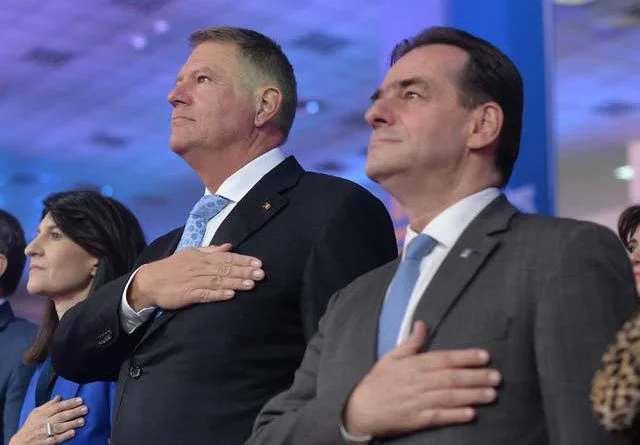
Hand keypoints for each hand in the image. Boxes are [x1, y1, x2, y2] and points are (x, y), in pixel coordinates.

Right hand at [9, 396, 87, 444]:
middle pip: (61, 416)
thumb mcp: (35, 412)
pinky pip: (56, 438)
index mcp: (42, 414)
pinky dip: (64, 435)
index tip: (80, 400)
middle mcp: (43, 422)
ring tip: (82, 420)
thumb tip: (59, 397)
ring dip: (72, 423)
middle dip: (74, 412)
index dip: (69, 403)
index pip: (58, 406)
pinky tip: (73, 432)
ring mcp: (44, 433)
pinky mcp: (46, 442)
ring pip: (60, 427)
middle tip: (85, 409)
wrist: (20, 442)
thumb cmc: (30, 426)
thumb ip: (48, 405)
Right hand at [128, 243, 264, 310]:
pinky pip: (205, 294)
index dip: (243, 260)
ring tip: (251, 284)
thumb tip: (230, 246)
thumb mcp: (191, 253)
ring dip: (235, 282)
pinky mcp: (188, 295)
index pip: (226, 257)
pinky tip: (231, 295)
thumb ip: (211, 250)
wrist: (149, 281)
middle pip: (225, 268)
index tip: (258, 262)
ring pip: (218, 281)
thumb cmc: (172, 267)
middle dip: (244, 271)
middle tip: (261, 274)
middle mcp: (199, 267)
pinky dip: (218, 294)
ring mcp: (194, 281)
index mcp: (201, 256)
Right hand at [344, 321, 500, 437]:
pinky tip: (471, 414)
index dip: (465, 357)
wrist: (361, 409)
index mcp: (413, 365)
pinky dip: (455, 415)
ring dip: (471, 395)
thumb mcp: (390, 358)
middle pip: (451, 378)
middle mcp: (417, 382)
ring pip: (449, 397)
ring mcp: (417, 402)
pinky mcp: (416, 420)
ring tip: (491, 394)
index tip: (484, 356)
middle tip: (496, 376)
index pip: (443, 359)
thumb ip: (410, 343)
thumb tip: (422, 324)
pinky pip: (439, 417)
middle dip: (475, 376)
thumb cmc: (378, 382)